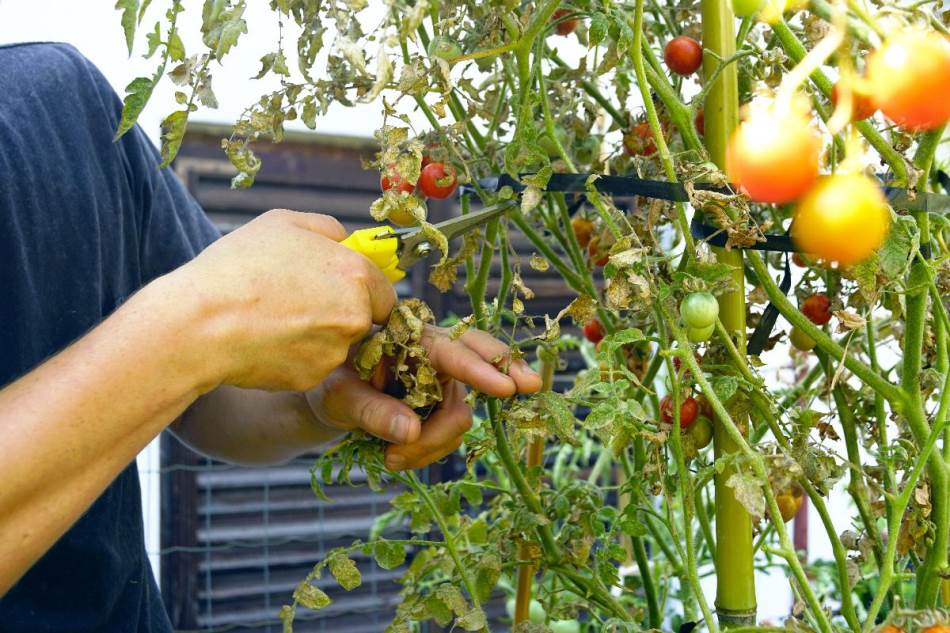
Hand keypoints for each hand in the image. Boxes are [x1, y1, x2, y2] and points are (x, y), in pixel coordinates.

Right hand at [172, 210, 395, 392]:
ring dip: (317, 335)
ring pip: (337, 344)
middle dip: (339, 313)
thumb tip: (344, 240)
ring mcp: (334, 351)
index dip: (362, 291)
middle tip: (298, 303)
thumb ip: (327, 229)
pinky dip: (296, 356)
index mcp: (357, 275)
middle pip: (363, 320)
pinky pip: (312, 365)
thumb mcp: (283, 223)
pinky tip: (266, 341)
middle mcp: (355, 317)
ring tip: (274, 319)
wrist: (200, 322)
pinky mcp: (312, 378)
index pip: (385, 293)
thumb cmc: (239, 267)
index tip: (336, 289)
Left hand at [306, 325, 541, 469]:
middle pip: (480, 356)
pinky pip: (449, 435)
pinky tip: (397, 458)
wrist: (323, 398)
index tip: (505, 387)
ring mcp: (440, 381)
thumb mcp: (337, 394)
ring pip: (460, 414)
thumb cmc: (328, 381)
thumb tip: (411, 432)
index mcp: (407, 337)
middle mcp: (431, 353)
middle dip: (505, 372)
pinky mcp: (440, 406)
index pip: (449, 350)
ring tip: (392, 460)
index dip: (478, 369)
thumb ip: (372, 411)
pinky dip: (428, 452)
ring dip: (434, 444)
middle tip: (530, 387)